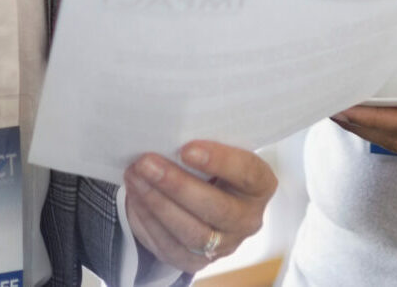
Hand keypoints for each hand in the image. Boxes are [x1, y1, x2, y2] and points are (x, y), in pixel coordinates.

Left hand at [123, 141, 276, 275]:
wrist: (211, 200)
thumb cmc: (217, 167)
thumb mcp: (224, 152)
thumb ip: (208, 144)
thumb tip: (173, 133)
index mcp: (261, 186)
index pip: (247, 173)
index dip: (219, 161)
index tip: (186, 148)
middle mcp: (248, 220)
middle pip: (215, 207)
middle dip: (176, 184)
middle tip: (147, 163)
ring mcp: (224, 245)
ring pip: (190, 231)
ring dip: (157, 203)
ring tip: (135, 177)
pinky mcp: (198, 262)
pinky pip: (170, 247)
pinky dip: (148, 222)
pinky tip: (136, 198)